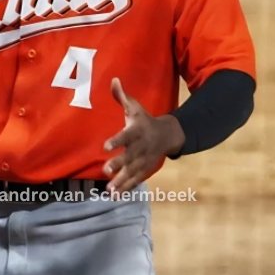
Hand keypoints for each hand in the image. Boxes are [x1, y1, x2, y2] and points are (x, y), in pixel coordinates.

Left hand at [102, 78, 184, 193]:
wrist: (169, 134)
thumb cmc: (145, 119)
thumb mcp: (136, 106)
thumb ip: (122, 96)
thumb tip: (113, 79)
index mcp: (137, 131)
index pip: (126, 136)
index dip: (116, 141)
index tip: (104, 146)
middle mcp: (142, 147)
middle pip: (130, 156)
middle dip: (119, 164)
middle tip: (105, 170)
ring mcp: (145, 160)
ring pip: (133, 171)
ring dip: (121, 180)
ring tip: (109, 190)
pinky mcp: (146, 168)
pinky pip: (136, 179)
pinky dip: (127, 187)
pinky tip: (115, 194)